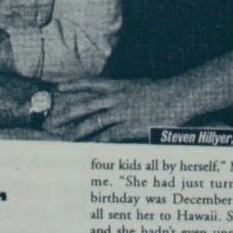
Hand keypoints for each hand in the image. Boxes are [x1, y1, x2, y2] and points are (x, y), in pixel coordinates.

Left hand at [43, 77, 183, 142]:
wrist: (179, 95)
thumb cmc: (164, 91)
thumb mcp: (141, 86)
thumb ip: (127, 92)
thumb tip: (118, 95)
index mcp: (119, 85)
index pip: (90, 83)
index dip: (73, 85)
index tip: (59, 87)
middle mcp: (116, 97)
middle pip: (86, 105)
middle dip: (67, 113)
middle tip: (53, 120)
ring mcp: (122, 112)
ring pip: (93, 122)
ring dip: (78, 132)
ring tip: (66, 140)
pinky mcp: (129, 126)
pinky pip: (109, 136)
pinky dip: (98, 143)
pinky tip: (89, 149)